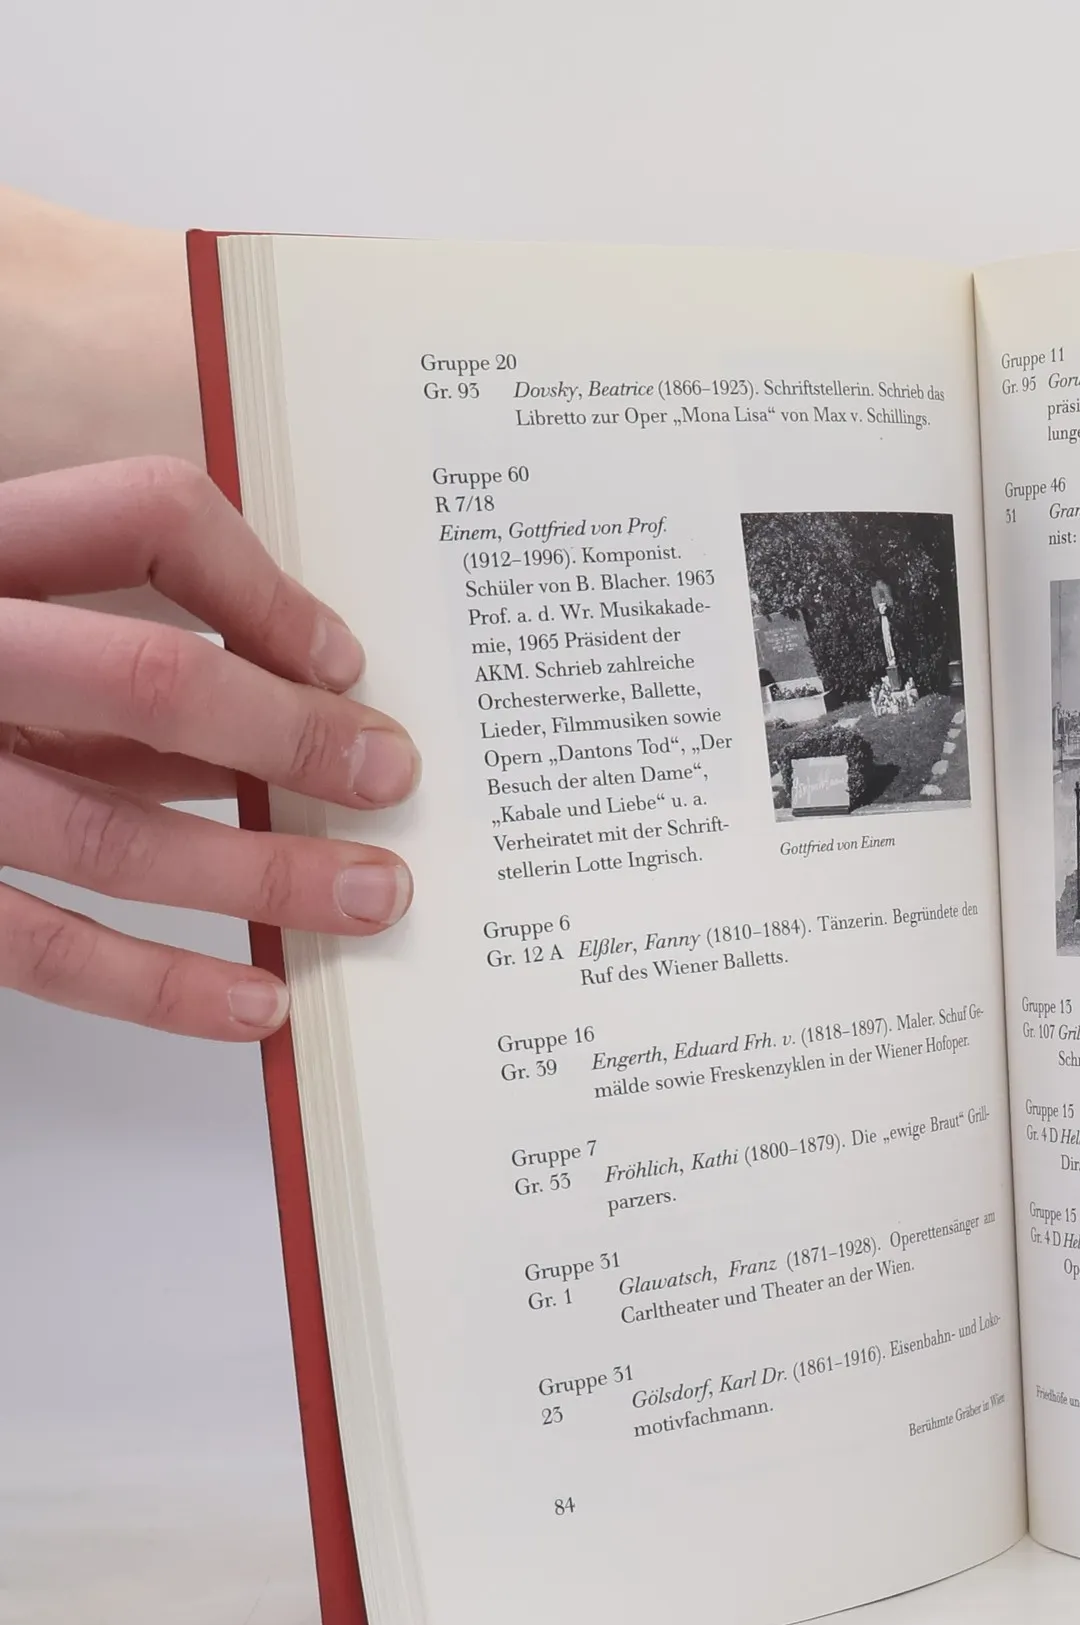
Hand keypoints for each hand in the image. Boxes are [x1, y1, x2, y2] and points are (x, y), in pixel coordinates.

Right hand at [0, 458, 418, 1039]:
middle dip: (293, 737)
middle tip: (390, 777)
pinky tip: (256, 1001)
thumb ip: (119, 643)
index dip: (265, 588)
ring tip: (368, 898)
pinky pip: (44, 949)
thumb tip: (309, 700)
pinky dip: (164, 985)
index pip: (147, 517)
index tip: (347, 662)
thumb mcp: (17, 618)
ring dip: (263, 875)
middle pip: (149, 680)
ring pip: (111, 834)